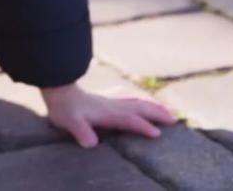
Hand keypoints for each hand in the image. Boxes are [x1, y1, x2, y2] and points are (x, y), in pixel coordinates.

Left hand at [40, 82, 176, 147]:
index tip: (157, 134)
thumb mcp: (70, 122)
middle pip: (140, 107)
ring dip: (153, 104)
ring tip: (167, 110)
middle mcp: (113, 104)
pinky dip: (141, 98)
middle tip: (174, 120)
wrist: (58, 89)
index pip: (130, 119)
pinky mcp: (108, 96)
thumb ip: (81, 132)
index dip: (143, 126)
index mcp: (107, 112)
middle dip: (157, 113)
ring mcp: (112, 98)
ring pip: (137, 100)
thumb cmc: (65, 109)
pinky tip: (143, 100)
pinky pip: (130, 96)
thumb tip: (91, 143)